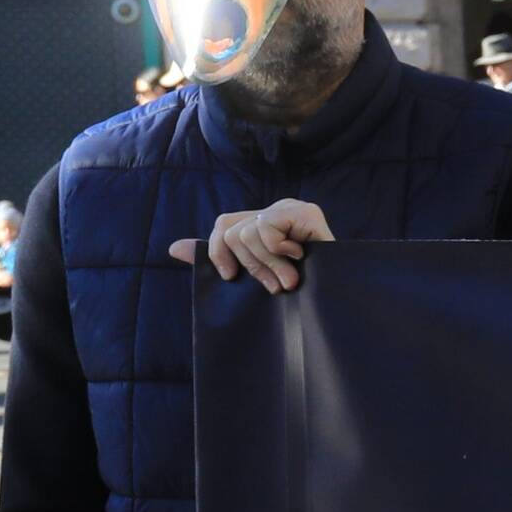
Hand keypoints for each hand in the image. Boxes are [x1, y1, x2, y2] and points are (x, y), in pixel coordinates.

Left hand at [175, 199, 335, 291]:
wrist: (339, 302)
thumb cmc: (302, 289)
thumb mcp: (255, 275)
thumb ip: (219, 258)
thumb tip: (173, 248)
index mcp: (264, 223)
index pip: (224, 225)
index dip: (217, 252)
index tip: (230, 278)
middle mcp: (277, 211)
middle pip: (232, 232)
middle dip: (250, 266)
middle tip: (275, 287)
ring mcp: (293, 209)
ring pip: (247, 233)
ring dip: (267, 264)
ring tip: (290, 280)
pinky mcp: (308, 212)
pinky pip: (267, 228)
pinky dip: (277, 251)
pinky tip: (300, 258)